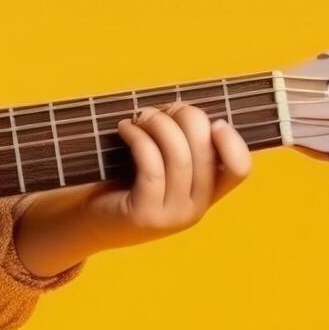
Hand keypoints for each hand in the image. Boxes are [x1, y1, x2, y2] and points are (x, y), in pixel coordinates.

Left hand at [85, 100, 251, 250]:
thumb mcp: (159, 165)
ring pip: (179, 157)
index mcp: (206, 194)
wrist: (89, 221)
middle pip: (206, 152)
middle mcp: (195, 209)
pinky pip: (151, 166)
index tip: (212, 121)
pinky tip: (125, 129)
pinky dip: (139, 138)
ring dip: (158, 124)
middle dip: (185, 117)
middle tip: (159, 109)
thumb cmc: (123, 182)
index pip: (239, 169)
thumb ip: (179, 143)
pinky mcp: (144, 215)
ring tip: (139, 116)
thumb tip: (183, 108)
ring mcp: (172, 215)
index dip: (232, 140)